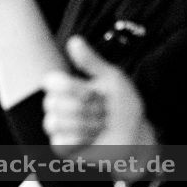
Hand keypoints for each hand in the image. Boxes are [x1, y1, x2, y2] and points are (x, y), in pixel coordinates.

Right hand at [42, 37, 157, 177]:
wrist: (136, 136)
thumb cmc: (123, 105)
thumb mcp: (112, 79)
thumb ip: (91, 62)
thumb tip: (74, 40)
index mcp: (66, 86)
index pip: (50, 81)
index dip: (73, 88)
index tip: (93, 93)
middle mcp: (58, 104)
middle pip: (56, 104)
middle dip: (87, 110)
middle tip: (103, 112)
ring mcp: (58, 125)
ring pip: (58, 123)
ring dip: (87, 126)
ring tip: (100, 126)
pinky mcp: (62, 146)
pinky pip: (60, 142)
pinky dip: (80, 140)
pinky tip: (91, 138)